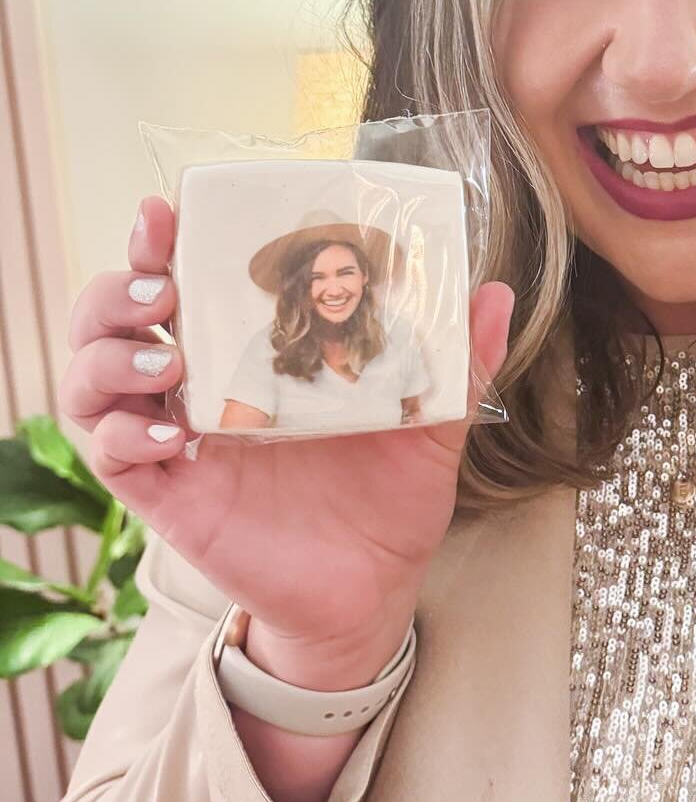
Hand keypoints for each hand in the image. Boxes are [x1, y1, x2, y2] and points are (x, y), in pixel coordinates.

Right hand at [58, 194, 513, 652]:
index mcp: (256, 349)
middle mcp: (205, 384)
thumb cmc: (392, 497)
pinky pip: (114, 455)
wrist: (377, 588)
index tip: (169, 213)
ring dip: (110, 354)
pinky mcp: (171, 497)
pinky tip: (173, 434)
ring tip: (166, 360)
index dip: (164, 240)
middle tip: (163, 285)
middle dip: (121, 286)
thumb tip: (494, 293)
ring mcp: (180, 440)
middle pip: (117, 314)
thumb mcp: (431, 422)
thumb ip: (460, 360)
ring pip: (94, 377)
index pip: (187, 275)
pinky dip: (126, 435)